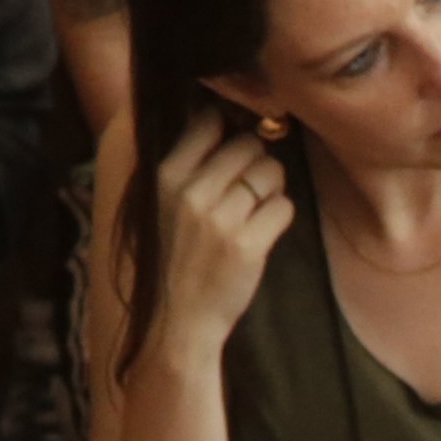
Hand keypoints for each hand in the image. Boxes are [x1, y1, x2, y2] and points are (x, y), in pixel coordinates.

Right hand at [136, 107, 300, 362]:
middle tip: (246, 187)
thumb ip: (181, 164)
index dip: (227, 131)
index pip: (208, 122)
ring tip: (253, 209)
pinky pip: (284, 206)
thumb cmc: (169, 260)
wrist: (174, 326)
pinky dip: (280, 216)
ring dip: (270, 187)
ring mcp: (221, 219)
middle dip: (254, 161)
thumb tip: (216, 115)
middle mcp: (190, 192)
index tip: (230, 148)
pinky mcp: (248, 246)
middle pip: (246, 144)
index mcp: (163, 176)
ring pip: (269, 171)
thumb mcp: (157, 204)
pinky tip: (262, 231)